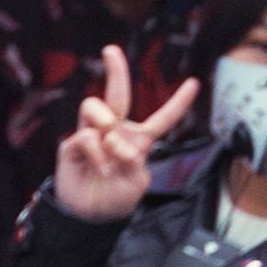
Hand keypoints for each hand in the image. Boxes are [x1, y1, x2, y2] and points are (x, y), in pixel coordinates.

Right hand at [52, 47, 205, 226]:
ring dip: (104, 119)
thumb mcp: (137, 182)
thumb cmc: (116, 199)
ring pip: (95, 107)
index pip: (162, 118)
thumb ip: (133, 160)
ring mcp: (92, 136)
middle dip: (115, 71)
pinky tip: (97, 166)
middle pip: (117, 94)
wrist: (89, 216)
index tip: (194, 83)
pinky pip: (85, 135)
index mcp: (139, 141)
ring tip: (107, 140)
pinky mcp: (72, 145)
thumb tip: (113, 140)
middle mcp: (115, 132)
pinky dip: (95, 152)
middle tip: (110, 50)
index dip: (178, 101)